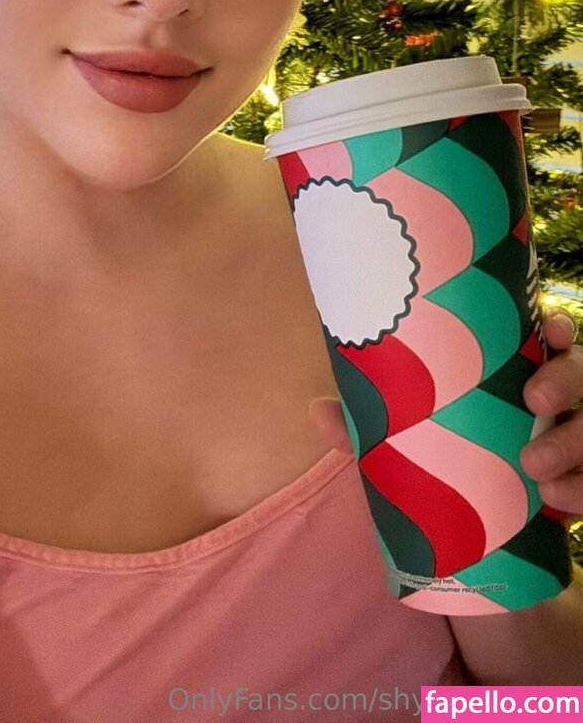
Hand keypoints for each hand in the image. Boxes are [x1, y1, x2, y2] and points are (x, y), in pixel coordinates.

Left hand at [309, 309, 582, 514]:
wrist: (472, 543)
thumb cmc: (438, 466)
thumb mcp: (404, 445)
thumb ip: (368, 428)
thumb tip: (315, 410)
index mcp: (513, 373)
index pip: (547, 336)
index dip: (556, 328)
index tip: (548, 331)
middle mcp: (552, 401)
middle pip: (580, 371)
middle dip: (565, 379)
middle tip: (534, 400)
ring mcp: (573, 442)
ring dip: (574, 442)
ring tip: (537, 471)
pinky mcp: (581, 486)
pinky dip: (582, 489)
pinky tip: (557, 502)